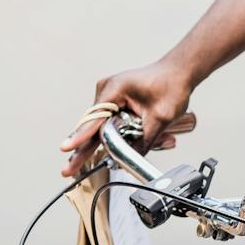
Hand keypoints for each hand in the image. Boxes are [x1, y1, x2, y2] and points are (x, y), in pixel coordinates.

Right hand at [60, 59, 196, 177]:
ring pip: (103, 128)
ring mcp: (109, 97)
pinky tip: (142, 136)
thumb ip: (144, 140)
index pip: (94, 119)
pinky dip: (121, 135)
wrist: (178, 74)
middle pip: (92, 126)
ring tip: (141, 141)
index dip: (80, 137)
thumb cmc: (171, 86)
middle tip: (68, 170)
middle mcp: (106, 91)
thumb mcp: (161, 117)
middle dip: (83, 149)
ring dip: (116, 142)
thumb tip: (129, 161)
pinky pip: (112, 125)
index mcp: (115, 89)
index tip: (66, 148)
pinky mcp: (115, 103)